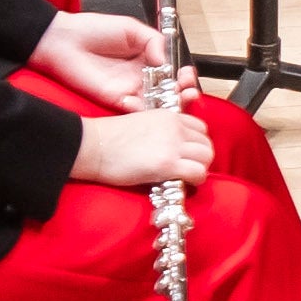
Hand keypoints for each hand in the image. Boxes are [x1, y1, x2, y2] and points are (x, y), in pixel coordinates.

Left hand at [29, 7, 180, 112]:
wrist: (64, 40)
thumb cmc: (93, 30)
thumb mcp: (131, 27)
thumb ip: (153, 40)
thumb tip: (165, 58)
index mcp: (146, 58)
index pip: (171, 71)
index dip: (182, 75)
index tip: (187, 74)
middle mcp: (140, 76)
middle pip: (168, 90)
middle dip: (182, 93)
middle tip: (187, 91)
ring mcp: (129, 89)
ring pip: (155, 103)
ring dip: (169, 105)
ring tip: (176, 99)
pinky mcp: (115, 100)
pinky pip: (135, 109)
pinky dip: (144, 109)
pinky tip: (146, 102)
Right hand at [66, 104, 205, 190]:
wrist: (94, 146)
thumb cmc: (110, 138)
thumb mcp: (143, 123)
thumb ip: (162, 131)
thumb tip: (171, 148)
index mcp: (169, 116)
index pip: (200, 128)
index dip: (197, 144)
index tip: (188, 155)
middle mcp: (175, 128)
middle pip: (206, 143)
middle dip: (201, 158)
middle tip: (189, 169)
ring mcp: (173, 145)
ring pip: (206, 157)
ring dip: (200, 169)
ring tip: (186, 177)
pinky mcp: (168, 164)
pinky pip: (198, 173)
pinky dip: (196, 180)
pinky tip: (184, 184)